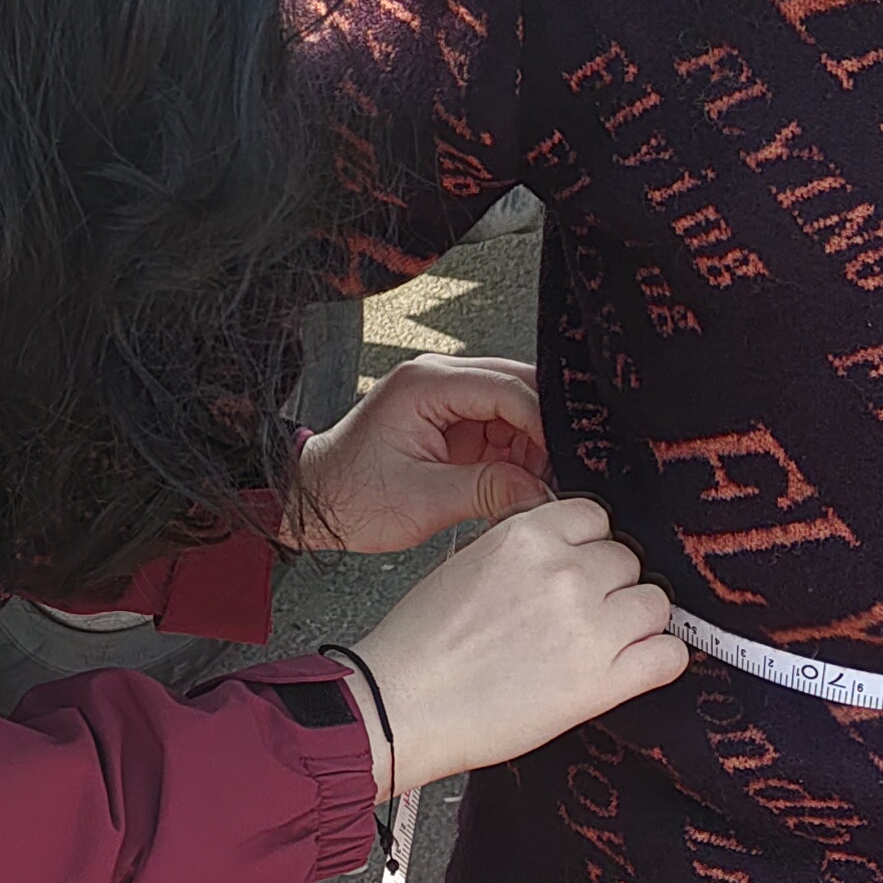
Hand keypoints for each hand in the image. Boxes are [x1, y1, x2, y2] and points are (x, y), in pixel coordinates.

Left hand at [293, 355, 550, 553]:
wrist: (317, 502)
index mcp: (426, 384)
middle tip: (562, 471)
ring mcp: (447, 400)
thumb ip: (488, 491)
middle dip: (545, 432)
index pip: (507, 388)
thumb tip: (541, 492)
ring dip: (534, 446)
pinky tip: (522, 483)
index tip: (565, 458)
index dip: (544, 423)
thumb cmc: (351, 495)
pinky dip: (518, 456)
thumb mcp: (424, 501)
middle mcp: (438, 380)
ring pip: (517, 410)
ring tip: (539, 484)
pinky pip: (502, 430)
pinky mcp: (452, 423)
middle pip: (518, 388)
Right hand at [348, 497, 682, 791]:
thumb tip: (572, 551)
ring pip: (655, 603)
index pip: (596, 517)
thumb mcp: (470, 563)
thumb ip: (526, 550)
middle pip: (628, 561)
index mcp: (528, 536)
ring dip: (636, 622)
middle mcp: (566, 573)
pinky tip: (633, 668)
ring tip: (602, 645)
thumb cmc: (421, 644)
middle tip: (580, 617)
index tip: (579, 569)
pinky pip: (669, 655)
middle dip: (609, 587)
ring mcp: (590, 627)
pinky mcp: (603, 681)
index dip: (589, 546)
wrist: (402, 705)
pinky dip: (659, 660)